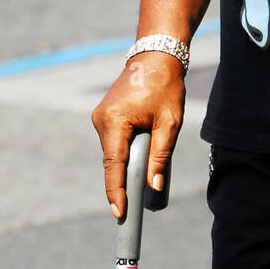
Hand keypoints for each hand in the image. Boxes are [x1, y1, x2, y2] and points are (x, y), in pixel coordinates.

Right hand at [91, 52, 184, 217]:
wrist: (155, 56)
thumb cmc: (165, 86)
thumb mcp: (169, 123)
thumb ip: (161, 155)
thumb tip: (154, 185)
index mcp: (115, 121)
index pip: (114, 165)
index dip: (116, 191)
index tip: (119, 212)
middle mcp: (102, 120)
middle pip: (112, 162)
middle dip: (123, 182)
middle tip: (133, 206)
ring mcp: (101, 119)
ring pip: (113, 154)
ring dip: (127, 164)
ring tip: (146, 163)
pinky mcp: (105, 118)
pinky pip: (115, 144)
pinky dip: (126, 153)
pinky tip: (140, 152)